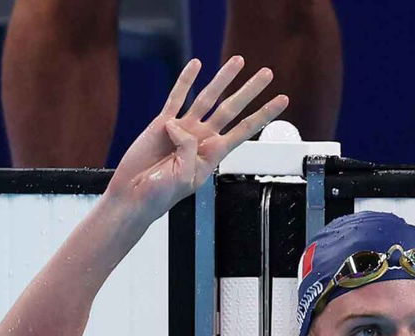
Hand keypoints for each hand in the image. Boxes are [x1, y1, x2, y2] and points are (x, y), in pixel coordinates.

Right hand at [106, 57, 287, 221]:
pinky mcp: (161, 123)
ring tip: (238, 61)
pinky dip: (186, 80)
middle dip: (250, 90)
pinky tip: (197, 66)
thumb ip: (190, 149)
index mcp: (213, 154)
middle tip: (267, 74)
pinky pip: (177, 97)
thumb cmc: (160, 194)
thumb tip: (179, 125)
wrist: (133, 196)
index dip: (264, 114)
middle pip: (232, 108)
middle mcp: (202, 138)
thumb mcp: (185, 176)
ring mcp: (183, 129)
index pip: (245, 129)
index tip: (282, 100)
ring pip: (208, 97)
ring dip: (223, 79)